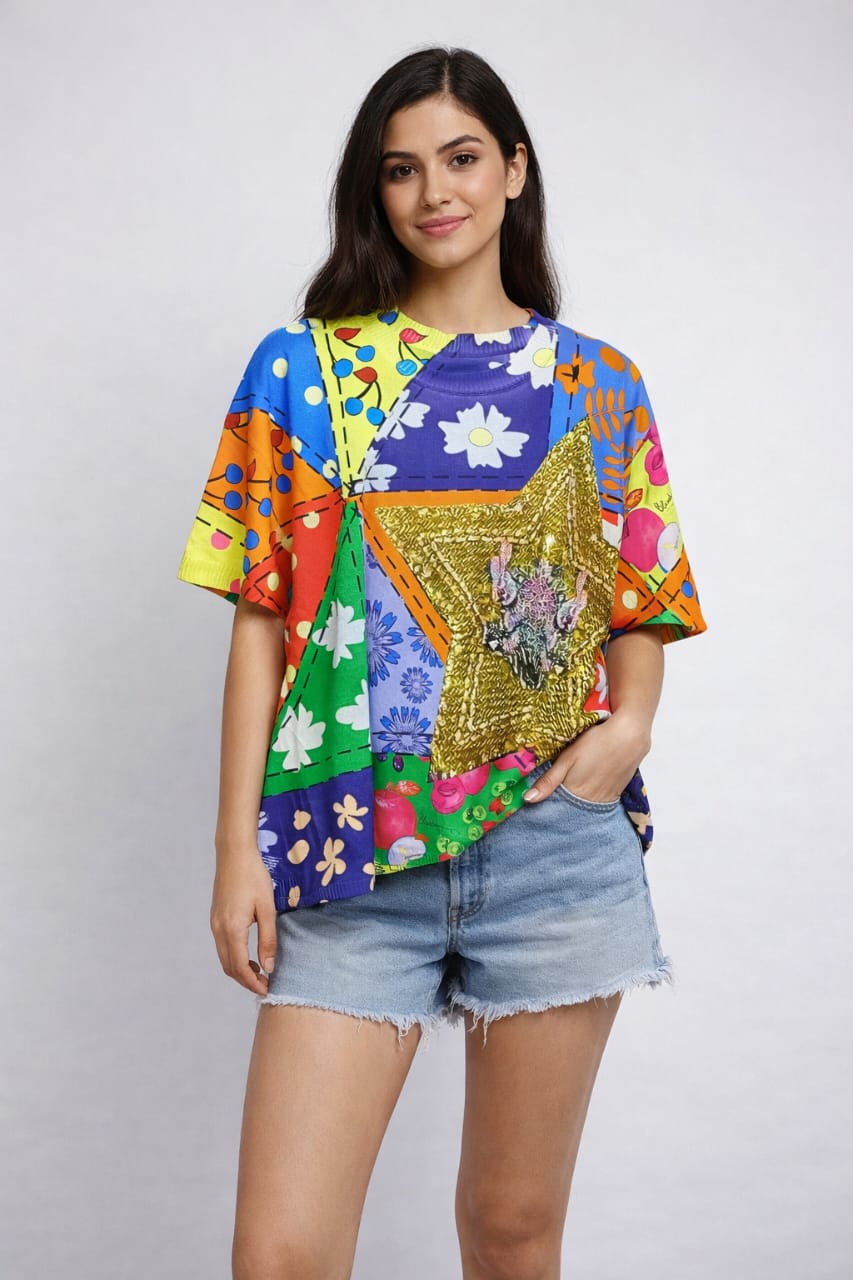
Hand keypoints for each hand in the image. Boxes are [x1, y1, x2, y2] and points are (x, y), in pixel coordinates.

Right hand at [210, 848, 277, 994]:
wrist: (234, 854)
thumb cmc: (254, 877)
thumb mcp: (267, 908)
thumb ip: (268, 939)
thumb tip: (269, 967)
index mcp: (232, 929)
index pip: (240, 967)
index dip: (252, 983)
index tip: (267, 989)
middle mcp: (219, 930)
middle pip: (229, 967)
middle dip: (246, 980)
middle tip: (265, 984)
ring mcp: (215, 924)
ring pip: (224, 957)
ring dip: (240, 970)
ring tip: (260, 972)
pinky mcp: (216, 918)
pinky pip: (223, 946)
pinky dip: (235, 957)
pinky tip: (249, 954)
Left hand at [522, 716, 649, 804]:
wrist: (629, 735)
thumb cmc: (596, 742)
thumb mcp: (567, 758)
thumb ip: (548, 780)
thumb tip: (527, 799)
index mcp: (576, 793)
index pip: (557, 809)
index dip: (547, 807)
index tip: (536, 808)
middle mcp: (591, 801)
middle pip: (572, 810)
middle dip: (561, 807)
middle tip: (551, 800)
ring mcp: (605, 798)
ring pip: (586, 807)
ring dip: (576, 804)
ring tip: (569, 793)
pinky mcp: (616, 793)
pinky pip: (599, 803)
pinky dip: (590, 800)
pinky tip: (586, 789)